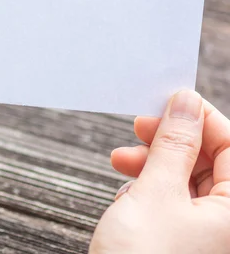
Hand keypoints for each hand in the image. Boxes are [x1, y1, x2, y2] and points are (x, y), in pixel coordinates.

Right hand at [90, 90, 229, 252]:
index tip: (169, 101)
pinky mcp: (181, 242)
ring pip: (186, 181)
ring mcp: (206, 235)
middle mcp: (228, 224)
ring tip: (121, 162)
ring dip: (153, 166)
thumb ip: (174, 144)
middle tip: (139, 129)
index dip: (200, 119)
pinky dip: (148, 192)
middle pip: (209, 162)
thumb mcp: (156, 192)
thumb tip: (185, 103)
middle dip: (170, 142)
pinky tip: (127, 197)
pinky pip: (172, 203)